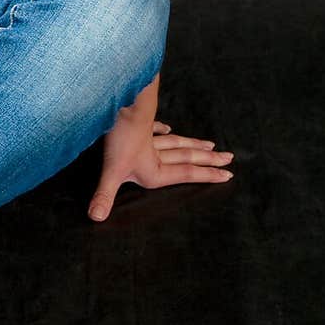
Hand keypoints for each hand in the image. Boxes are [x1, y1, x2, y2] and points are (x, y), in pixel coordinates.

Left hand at [88, 114, 234, 221]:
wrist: (120, 106)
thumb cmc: (118, 140)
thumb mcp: (112, 172)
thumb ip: (105, 196)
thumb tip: (96, 217)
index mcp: (155, 169)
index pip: (187, 173)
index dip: (208, 175)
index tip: (228, 174)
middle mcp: (156, 154)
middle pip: (187, 156)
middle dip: (209, 159)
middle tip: (229, 158)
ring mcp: (148, 138)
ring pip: (176, 142)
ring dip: (193, 145)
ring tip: (210, 144)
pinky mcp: (139, 125)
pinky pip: (154, 127)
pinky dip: (162, 129)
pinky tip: (168, 128)